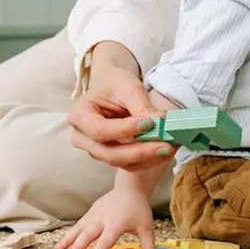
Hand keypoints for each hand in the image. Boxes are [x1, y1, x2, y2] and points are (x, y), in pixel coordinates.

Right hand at [55, 185, 155, 248]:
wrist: (130, 187)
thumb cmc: (138, 208)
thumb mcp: (146, 227)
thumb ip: (148, 246)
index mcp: (116, 223)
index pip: (105, 241)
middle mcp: (102, 219)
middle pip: (87, 236)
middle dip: (78, 248)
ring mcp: (94, 215)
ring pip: (78, 231)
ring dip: (68, 242)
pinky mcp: (90, 213)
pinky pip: (77, 227)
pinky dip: (68, 237)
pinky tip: (59, 247)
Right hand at [68, 43, 175, 171]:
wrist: (112, 88)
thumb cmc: (115, 84)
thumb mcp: (128, 87)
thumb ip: (141, 106)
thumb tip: (160, 124)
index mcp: (79, 115)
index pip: (99, 130)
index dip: (124, 131)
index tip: (149, 124)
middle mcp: (82, 137)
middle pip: (109, 153)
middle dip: (140, 151)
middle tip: (166, 145)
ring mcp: (95, 150)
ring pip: (121, 162)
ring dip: (148, 158)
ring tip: (170, 147)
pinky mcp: (111, 156)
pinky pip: (130, 165)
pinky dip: (149, 160)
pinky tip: (165, 150)